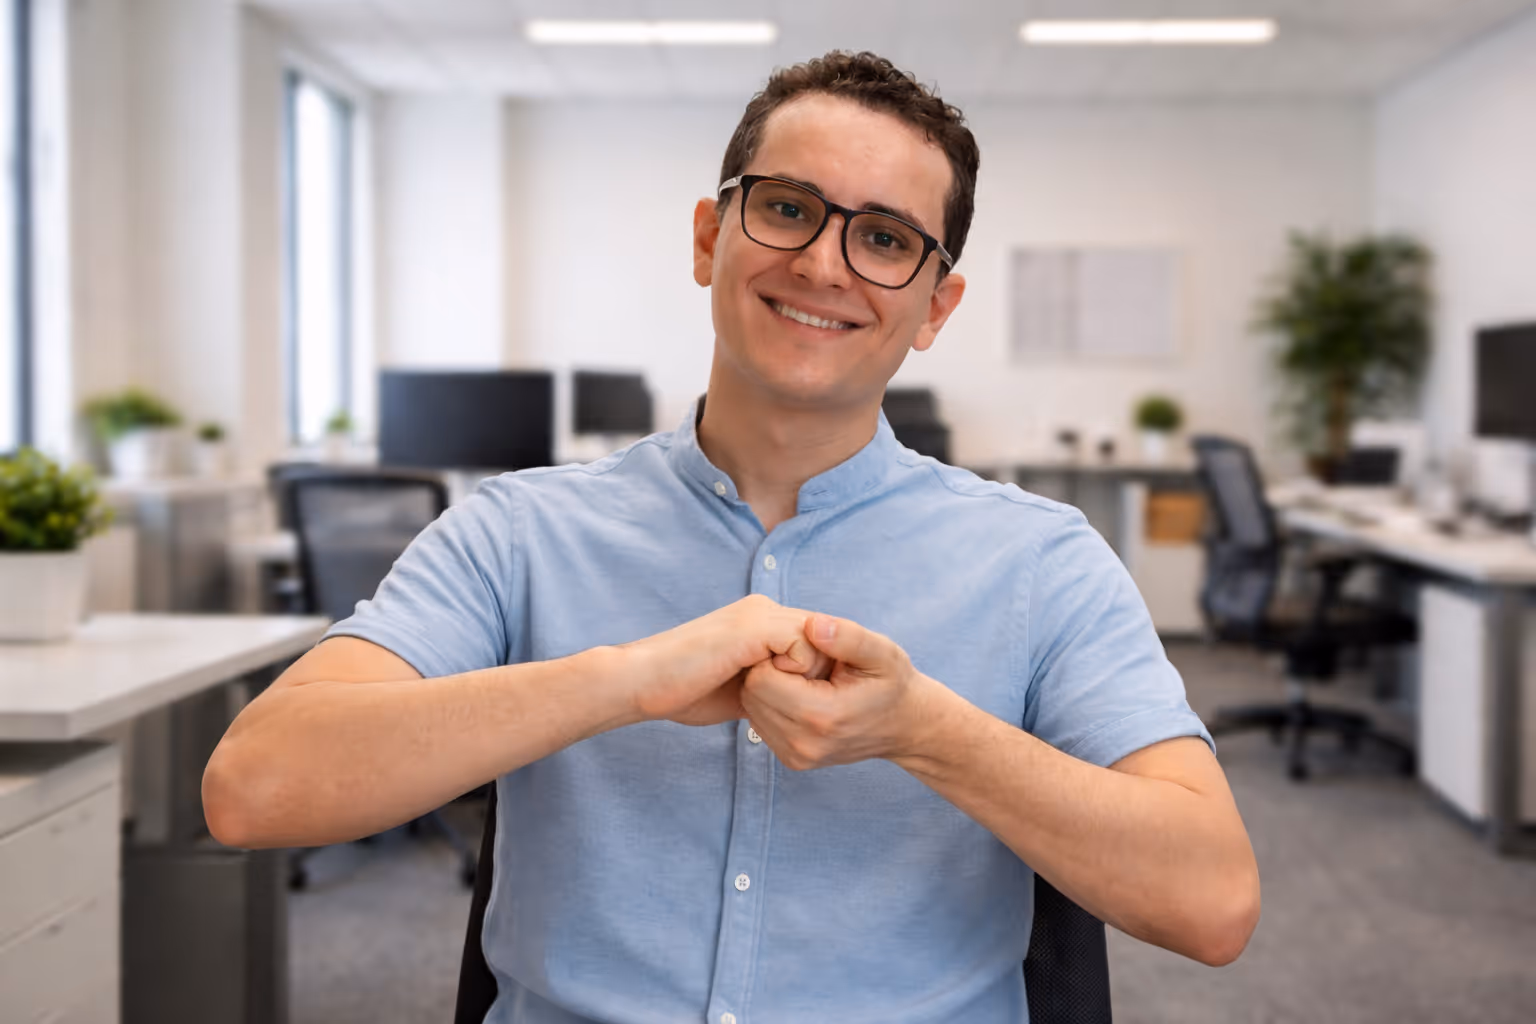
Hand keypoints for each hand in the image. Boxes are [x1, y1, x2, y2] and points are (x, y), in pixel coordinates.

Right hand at [626, 595, 833, 726]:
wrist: (641, 682)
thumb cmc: (684, 690)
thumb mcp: (741, 688)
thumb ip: (770, 684)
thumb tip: (800, 703)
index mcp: (760, 621)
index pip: (816, 638)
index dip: (818, 672)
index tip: (806, 700)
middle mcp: (764, 609)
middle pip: (826, 638)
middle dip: (820, 675)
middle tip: (794, 701)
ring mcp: (760, 614)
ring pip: (822, 641)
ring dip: (808, 677)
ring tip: (776, 696)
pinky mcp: (755, 627)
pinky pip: (806, 647)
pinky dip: (795, 675)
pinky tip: (761, 687)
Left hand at [741, 613, 934, 769]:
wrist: (905, 727)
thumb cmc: (893, 684)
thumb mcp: (881, 652)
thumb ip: (847, 636)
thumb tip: (812, 624)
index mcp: (822, 716)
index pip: (761, 679)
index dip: (776, 656)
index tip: (804, 653)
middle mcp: (803, 743)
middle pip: (751, 694)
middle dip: (770, 671)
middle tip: (805, 665)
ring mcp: (796, 756)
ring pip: (751, 708)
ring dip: (769, 688)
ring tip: (805, 681)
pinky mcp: (792, 760)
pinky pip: (760, 722)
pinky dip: (773, 705)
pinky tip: (801, 696)